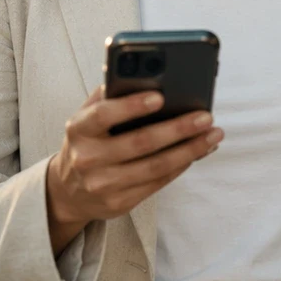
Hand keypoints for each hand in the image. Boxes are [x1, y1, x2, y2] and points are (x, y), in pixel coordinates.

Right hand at [44, 86, 221, 252]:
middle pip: (140, 143)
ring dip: (189, 150)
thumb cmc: (86, 143)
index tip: (160, 96)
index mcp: (79, 130)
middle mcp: (88, 158)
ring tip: (212, 135)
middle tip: (205, 117)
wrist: (68, 191)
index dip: (132, 106)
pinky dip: (181, 166)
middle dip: (177, 129)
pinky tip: (196, 152)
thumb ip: (108, 96)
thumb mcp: (86, 118)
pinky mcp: (120, 203)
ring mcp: (104, 184)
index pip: (104, 115)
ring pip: (155, 166)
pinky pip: (158, 183)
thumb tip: (144, 77)